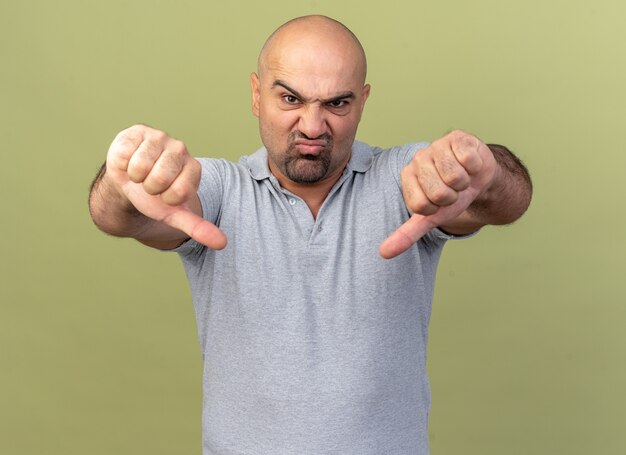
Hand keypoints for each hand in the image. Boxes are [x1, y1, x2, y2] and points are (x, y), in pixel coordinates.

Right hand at [105, 124, 226, 248]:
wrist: (128, 182)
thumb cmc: (154, 197)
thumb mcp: (174, 214)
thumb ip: (198, 227)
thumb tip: (222, 244)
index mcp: (194, 168)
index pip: (179, 192)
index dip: (166, 199)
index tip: (165, 196)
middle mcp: (180, 149)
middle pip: (160, 177)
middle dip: (150, 188)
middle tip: (150, 185)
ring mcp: (159, 137)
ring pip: (141, 166)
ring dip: (135, 177)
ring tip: (140, 174)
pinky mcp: (137, 132)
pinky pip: (125, 154)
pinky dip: (123, 164)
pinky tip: (129, 161)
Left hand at [379, 130, 496, 258]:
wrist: (477, 176)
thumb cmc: (452, 195)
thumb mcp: (430, 218)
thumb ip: (406, 234)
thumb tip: (383, 253)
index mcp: (407, 177)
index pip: (421, 205)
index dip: (437, 208)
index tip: (438, 202)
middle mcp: (418, 159)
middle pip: (440, 193)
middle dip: (453, 197)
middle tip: (453, 189)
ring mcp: (437, 146)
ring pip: (456, 177)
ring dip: (465, 182)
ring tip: (462, 176)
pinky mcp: (457, 137)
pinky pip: (469, 161)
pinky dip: (475, 167)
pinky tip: (470, 163)